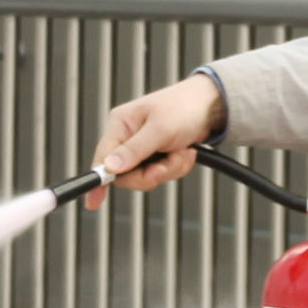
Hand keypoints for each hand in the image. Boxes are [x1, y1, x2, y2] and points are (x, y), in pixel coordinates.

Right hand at [88, 75, 226, 198]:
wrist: (212, 105)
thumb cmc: (185, 107)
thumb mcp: (160, 129)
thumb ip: (134, 150)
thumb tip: (109, 167)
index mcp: (121, 124)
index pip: (103, 159)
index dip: (100, 180)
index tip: (94, 201)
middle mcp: (128, 137)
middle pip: (126, 175)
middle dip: (151, 173)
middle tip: (167, 164)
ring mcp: (142, 148)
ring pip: (146, 177)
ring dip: (169, 169)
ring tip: (181, 151)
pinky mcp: (157, 155)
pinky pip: (160, 174)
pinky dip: (176, 167)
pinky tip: (184, 152)